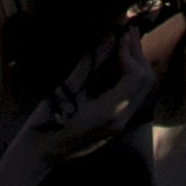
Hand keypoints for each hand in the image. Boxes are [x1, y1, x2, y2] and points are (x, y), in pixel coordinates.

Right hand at [17, 33, 154, 163]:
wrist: (40, 154)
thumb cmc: (48, 121)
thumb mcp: (68, 87)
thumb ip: (92, 62)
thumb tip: (109, 36)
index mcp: (111, 111)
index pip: (135, 76)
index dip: (129, 51)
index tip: (120, 32)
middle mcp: (121, 119)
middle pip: (145, 82)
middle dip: (138, 55)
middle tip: (128, 31)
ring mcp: (120, 125)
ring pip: (142, 90)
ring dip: (137, 64)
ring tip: (125, 42)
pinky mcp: (115, 125)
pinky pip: (133, 97)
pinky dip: (131, 77)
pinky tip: (119, 63)